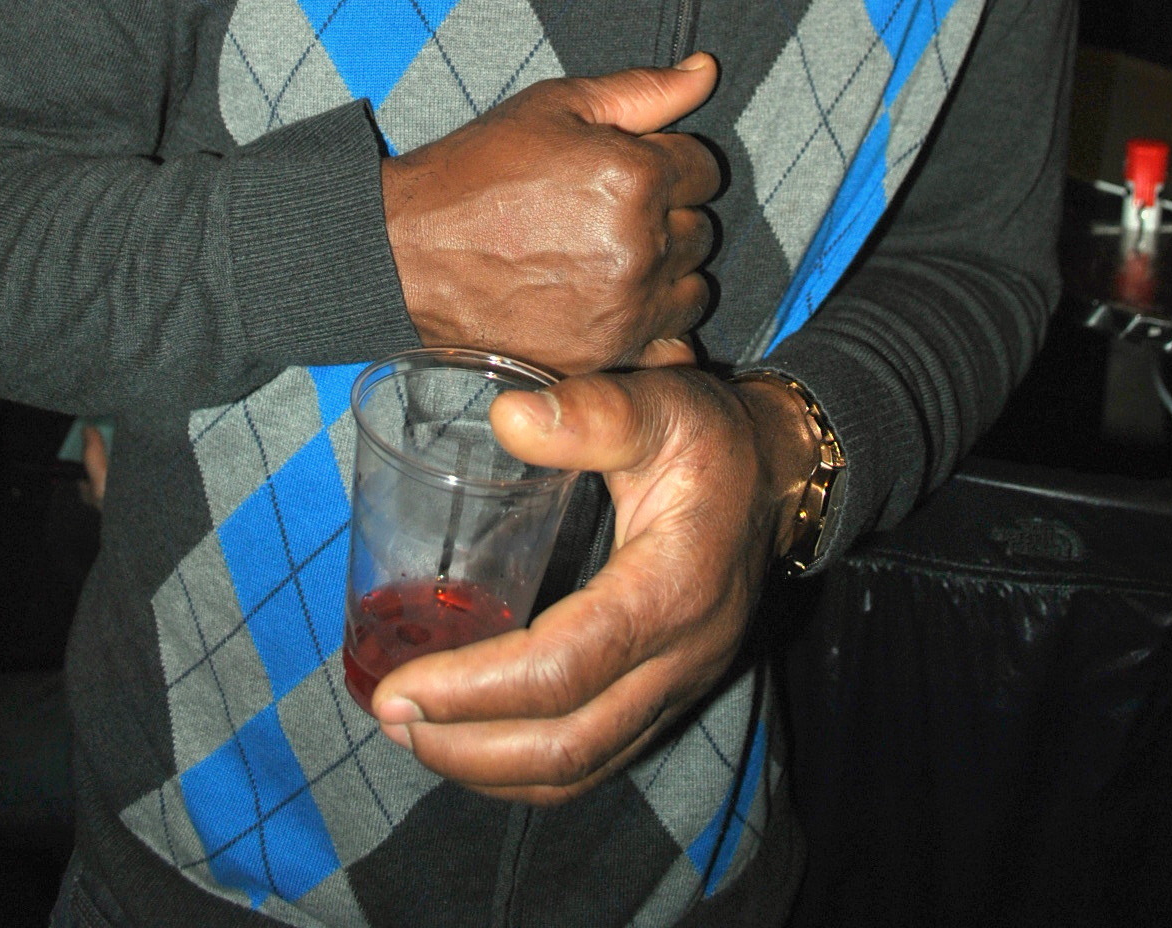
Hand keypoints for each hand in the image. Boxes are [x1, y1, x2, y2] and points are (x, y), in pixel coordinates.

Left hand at [369, 365, 820, 800]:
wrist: (783, 473)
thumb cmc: (712, 435)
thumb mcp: (662, 403)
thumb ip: (590, 410)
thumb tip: (505, 418)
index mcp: (671, 591)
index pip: (562, 671)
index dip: (473, 691)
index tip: (398, 689)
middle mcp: (680, 659)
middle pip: (566, 747)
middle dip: (465, 747)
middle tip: (388, 716)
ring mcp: (680, 687)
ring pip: (581, 768)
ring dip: (491, 769)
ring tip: (417, 736)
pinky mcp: (671, 694)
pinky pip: (597, 757)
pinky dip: (529, 767)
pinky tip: (476, 738)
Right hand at [380, 55, 720, 375]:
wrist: (409, 250)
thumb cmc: (479, 170)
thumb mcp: (557, 106)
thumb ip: (644, 91)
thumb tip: (706, 70)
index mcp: (635, 177)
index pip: (705, 169)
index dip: (667, 161)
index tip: (626, 168)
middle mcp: (640, 246)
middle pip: (701, 230)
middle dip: (668, 215)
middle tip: (607, 210)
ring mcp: (623, 307)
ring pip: (692, 288)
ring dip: (666, 271)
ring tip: (607, 254)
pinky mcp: (603, 353)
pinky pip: (668, 342)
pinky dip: (651, 323)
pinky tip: (610, 300)